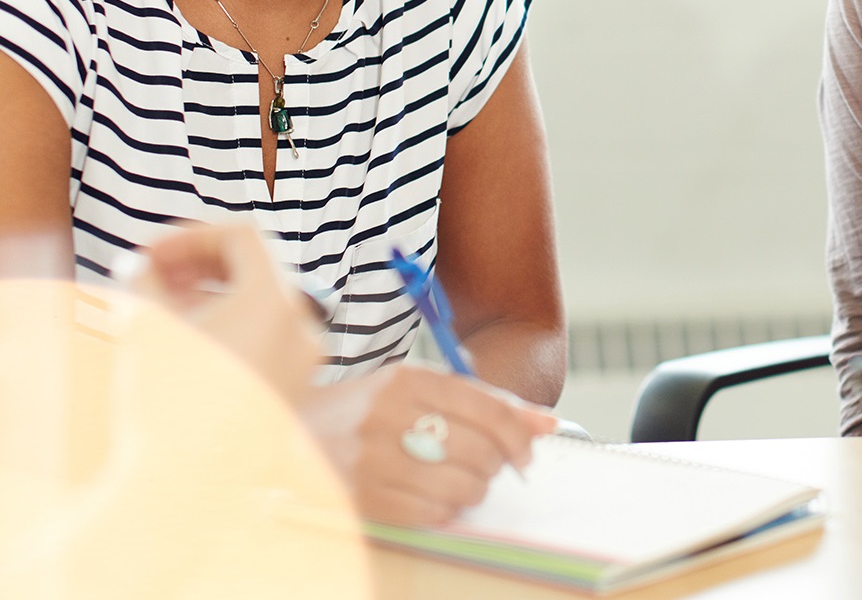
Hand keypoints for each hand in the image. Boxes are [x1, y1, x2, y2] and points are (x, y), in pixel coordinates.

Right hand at [129, 222, 320, 403]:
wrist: (188, 484)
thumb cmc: (169, 403)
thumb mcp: (148, 326)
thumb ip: (146, 279)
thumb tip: (142, 262)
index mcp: (275, 299)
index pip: (243, 236)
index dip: (192, 235)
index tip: (152, 252)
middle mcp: (303, 323)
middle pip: (257, 266)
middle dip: (202, 262)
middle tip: (157, 273)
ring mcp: (306, 356)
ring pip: (265, 301)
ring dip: (217, 291)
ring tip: (168, 305)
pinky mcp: (297, 384)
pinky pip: (272, 334)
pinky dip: (237, 323)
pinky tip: (195, 336)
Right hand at [301, 363, 556, 525]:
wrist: (285, 434)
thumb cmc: (366, 411)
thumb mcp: (418, 390)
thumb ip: (482, 402)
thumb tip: (546, 424)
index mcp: (406, 379)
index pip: (485, 405)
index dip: (518, 433)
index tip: (529, 452)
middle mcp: (388, 415)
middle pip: (477, 448)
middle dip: (496, 465)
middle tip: (491, 470)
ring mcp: (370, 459)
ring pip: (458, 484)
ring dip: (474, 490)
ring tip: (465, 484)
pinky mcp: (359, 497)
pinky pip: (429, 512)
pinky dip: (446, 510)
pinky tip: (439, 500)